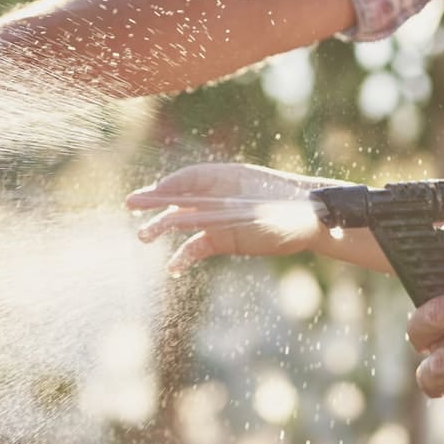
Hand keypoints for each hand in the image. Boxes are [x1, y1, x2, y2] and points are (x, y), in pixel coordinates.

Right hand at [125, 163, 326, 273]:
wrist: (313, 220)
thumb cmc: (285, 201)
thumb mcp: (253, 198)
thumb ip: (220, 196)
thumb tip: (196, 195)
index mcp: (222, 177)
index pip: (187, 178)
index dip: (167, 185)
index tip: (151, 193)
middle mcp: (216, 196)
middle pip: (179, 198)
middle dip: (154, 203)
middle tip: (130, 205)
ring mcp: (219, 219)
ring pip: (184, 223)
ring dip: (163, 229)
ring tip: (142, 237)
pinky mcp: (224, 240)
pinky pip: (197, 246)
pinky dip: (184, 256)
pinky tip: (173, 267)